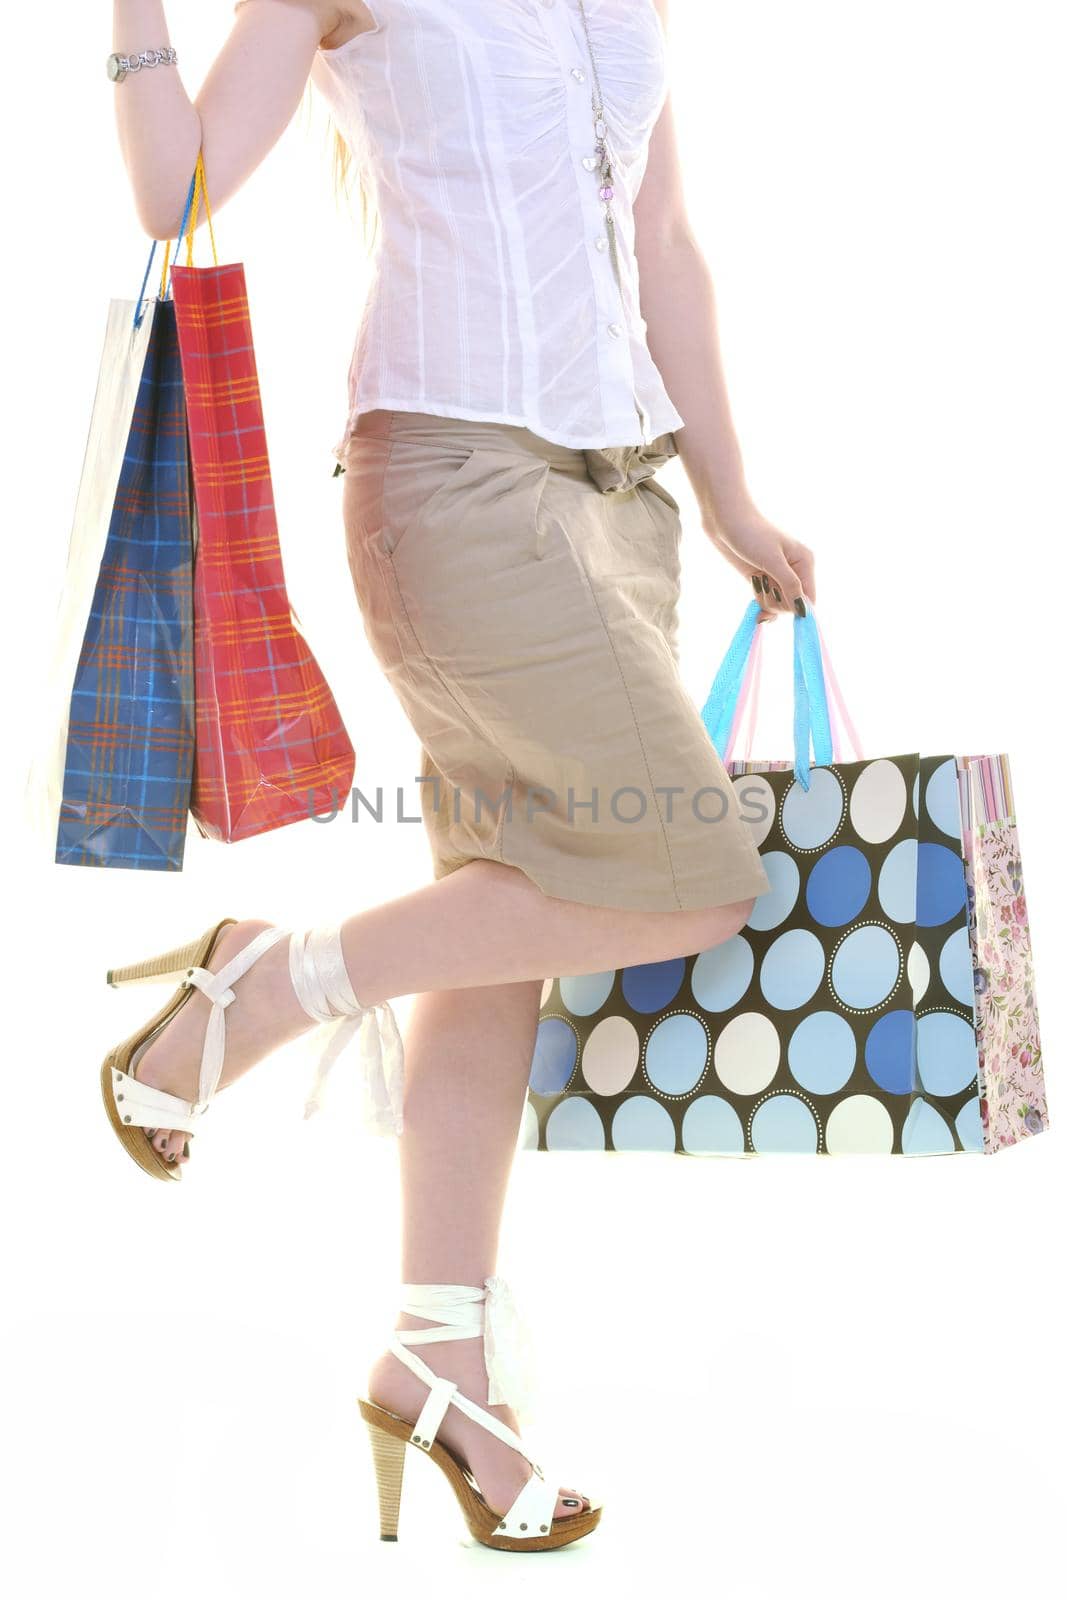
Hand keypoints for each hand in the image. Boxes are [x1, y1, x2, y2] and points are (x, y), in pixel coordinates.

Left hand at [703, 507, 815, 621]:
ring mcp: (778, 576)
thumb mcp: (772, 560)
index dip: (796, 609)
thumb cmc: (750, 533)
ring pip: (778, 605)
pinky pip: (767, 601)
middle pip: (792, 605)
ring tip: (757, 579)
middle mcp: (795, 571)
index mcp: (805, 563)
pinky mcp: (763, 579)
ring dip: (765, 599)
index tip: (778, 606)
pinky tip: (754, 592)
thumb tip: (802, 610)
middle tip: (764, 583)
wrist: (724, 519)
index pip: (809, 599)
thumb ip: (790, 585)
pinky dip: (760, 601)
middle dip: (776, 601)